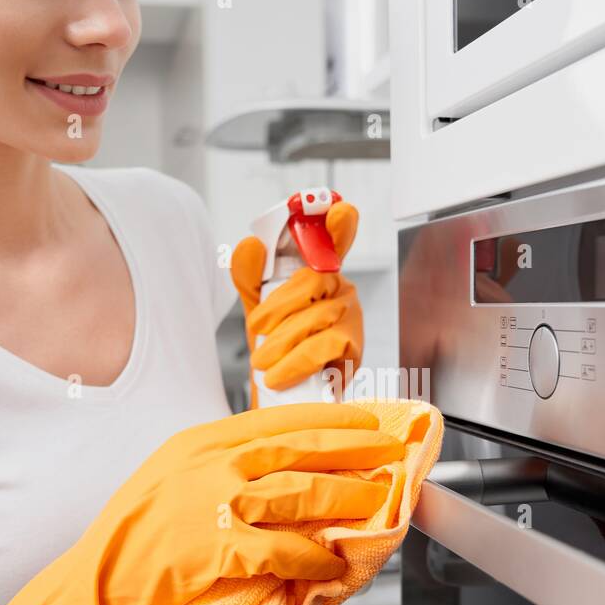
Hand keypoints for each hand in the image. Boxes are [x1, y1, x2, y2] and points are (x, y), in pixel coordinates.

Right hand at [0, 402, 404, 604]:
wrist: (100, 579)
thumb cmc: (136, 532)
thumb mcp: (172, 474)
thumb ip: (218, 462)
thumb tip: (273, 462)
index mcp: (202, 441)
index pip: (278, 420)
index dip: (328, 419)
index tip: (364, 420)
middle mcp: (212, 463)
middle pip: (299, 449)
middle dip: (353, 450)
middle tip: (390, 451)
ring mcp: (217, 503)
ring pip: (301, 494)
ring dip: (346, 498)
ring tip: (376, 501)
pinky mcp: (220, 547)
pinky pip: (283, 549)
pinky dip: (314, 558)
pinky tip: (334, 563)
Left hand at [230, 202, 363, 405]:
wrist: (280, 396)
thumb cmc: (275, 346)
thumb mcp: (257, 308)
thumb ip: (250, 277)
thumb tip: (251, 244)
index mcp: (319, 272)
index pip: (333, 240)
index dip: (338, 224)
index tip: (339, 209)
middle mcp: (340, 288)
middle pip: (311, 281)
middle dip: (277, 308)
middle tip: (256, 330)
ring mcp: (351, 317)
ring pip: (314, 317)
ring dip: (281, 342)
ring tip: (263, 362)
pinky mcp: (354, 347)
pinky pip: (324, 345)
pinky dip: (296, 361)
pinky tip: (280, 375)